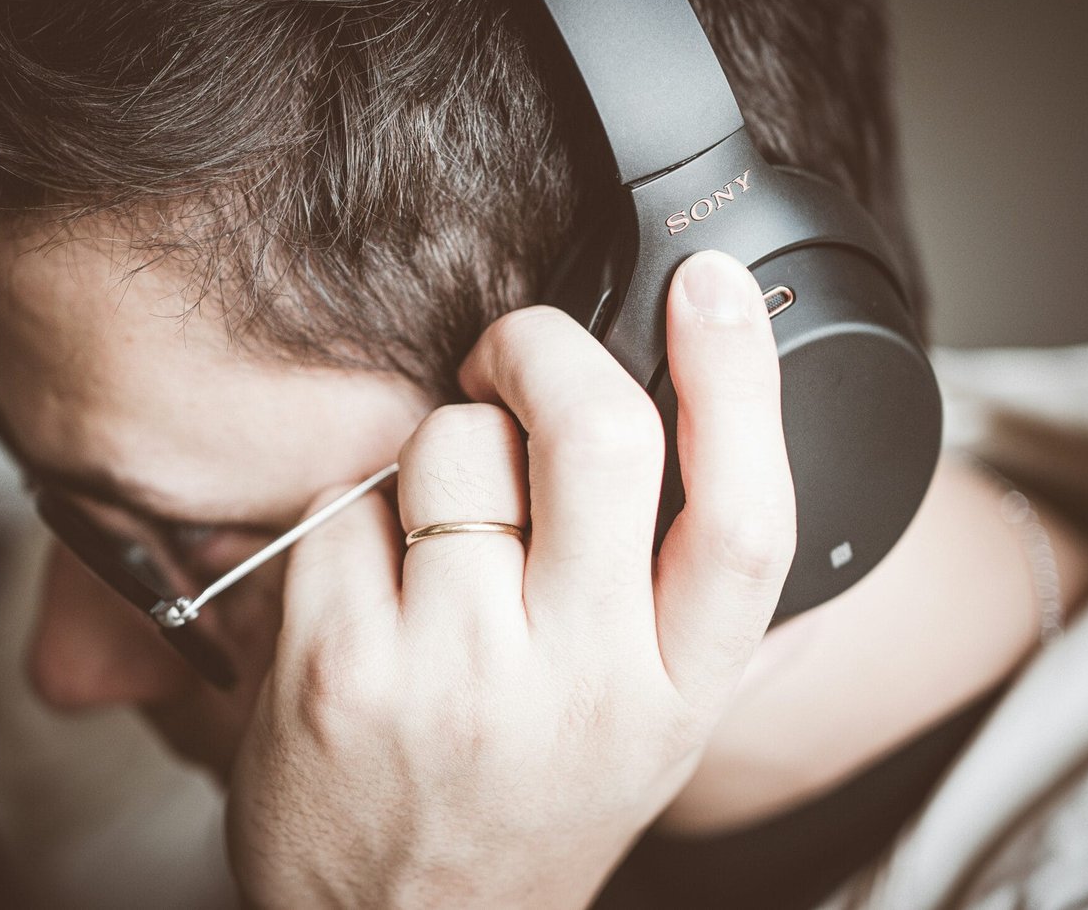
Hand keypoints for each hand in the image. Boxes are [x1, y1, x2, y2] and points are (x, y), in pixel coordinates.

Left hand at [224, 251, 796, 908]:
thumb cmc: (525, 803)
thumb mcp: (641, 717)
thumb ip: (659, 578)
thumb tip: (660, 394)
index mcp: (680, 691)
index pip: (747, 514)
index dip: (742, 378)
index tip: (715, 284)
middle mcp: (585, 687)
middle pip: (599, 435)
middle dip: (539, 350)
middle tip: (507, 356)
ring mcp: (457, 680)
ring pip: (451, 445)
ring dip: (436, 453)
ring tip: (433, 540)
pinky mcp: (340, 671)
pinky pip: (346, 501)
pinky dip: (351, 518)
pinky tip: (363, 593)